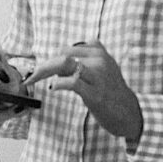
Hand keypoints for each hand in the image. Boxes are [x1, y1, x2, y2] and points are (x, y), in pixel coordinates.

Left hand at [27, 39, 142, 141]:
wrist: (130, 113)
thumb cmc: (112, 92)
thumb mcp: (103, 68)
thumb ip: (85, 61)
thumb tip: (56, 64)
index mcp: (99, 51)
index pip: (67, 48)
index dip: (52, 58)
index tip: (41, 70)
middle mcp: (99, 60)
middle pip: (63, 54)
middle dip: (44, 65)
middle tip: (31, 77)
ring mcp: (98, 76)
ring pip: (65, 63)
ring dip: (45, 71)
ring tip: (35, 80)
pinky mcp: (95, 93)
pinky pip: (72, 82)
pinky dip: (58, 84)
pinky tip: (53, 88)